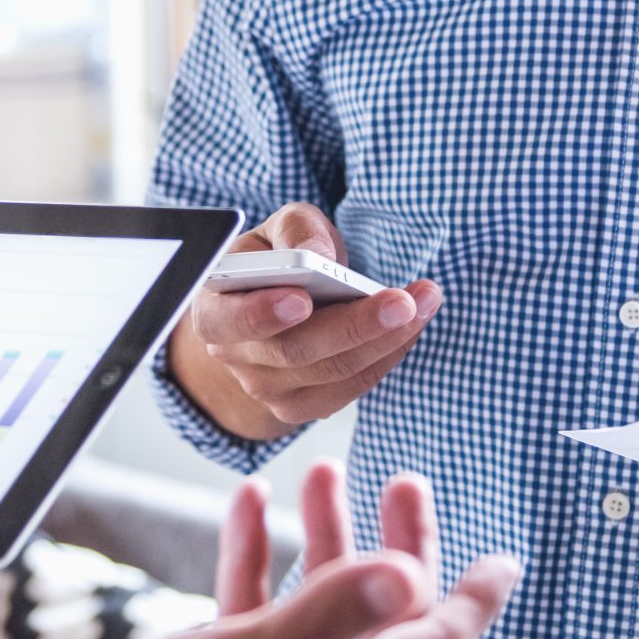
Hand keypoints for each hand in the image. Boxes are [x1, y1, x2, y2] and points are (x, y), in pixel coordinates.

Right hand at [15, 459, 519, 638]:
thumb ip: (320, 616)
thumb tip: (403, 574)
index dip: (474, 598)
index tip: (507, 562)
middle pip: (384, 615)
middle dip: (398, 543)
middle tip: (403, 481)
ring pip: (321, 609)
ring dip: (325, 539)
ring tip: (320, 474)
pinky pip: (259, 619)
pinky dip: (258, 559)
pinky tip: (245, 509)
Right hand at [171, 204, 441, 439]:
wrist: (269, 310)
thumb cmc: (274, 261)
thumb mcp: (278, 231)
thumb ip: (296, 233)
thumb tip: (317, 258)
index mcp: (214, 309)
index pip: (229, 320)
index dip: (262, 313)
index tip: (302, 299)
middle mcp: (235, 357)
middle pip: (296, 351)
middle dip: (355, 325)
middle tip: (403, 301)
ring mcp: (268, 390)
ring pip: (333, 372)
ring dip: (386, 339)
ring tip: (424, 302)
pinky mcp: (304, 407)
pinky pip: (352, 388)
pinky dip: (387, 356)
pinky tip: (412, 327)